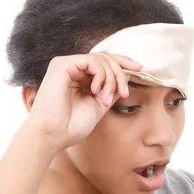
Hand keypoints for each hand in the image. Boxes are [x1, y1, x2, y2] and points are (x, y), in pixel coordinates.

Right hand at [25, 52, 141, 150]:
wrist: (53, 135)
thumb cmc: (72, 125)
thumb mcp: (100, 105)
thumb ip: (111, 90)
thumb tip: (127, 76)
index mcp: (81, 77)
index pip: (105, 62)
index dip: (123, 63)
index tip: (139, 69)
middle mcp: (73, 68)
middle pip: (106, 58)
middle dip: (120, 74)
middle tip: (123, 93)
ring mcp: (67, 65)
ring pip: (101, 59)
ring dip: (111, 79)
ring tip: (105, 99)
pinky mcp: (62, 65)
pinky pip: (91, 61)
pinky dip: (100, 75)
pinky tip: (96, 91)